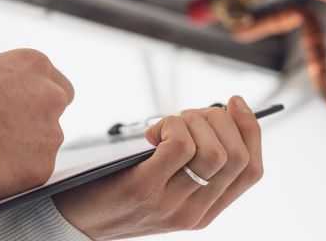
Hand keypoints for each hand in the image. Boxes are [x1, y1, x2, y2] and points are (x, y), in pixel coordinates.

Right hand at [0, 49, 73, 200]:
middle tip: (9, 133)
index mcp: (35, 66)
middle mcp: (51, 96)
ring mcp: (50, 133)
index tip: (21, 109)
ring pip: (43, 145)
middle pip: (55, 113)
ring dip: (24, 150)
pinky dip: (16, 173)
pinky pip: (32, 171)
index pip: (54, 83)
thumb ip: (3, 85)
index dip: (36, 99)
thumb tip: (2, 96)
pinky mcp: (42, 166)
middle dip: (36, 123)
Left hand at [53, 96, 262, 239]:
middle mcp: (194, 212)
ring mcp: (171, 204)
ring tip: (167, 124)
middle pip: (237, 156)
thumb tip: (217, 116)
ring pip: (214, 151)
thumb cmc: (116, 192)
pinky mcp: (144, 189)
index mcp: (206, 211)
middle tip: (188, 115)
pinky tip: (152, 133)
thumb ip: (190, 164)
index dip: (250, 130)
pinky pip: (180, 147)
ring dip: (194, 122)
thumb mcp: (163, 186)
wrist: (73, 222)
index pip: (252, 170)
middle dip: (219, 120)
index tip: (234, 102)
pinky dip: (172, 126)